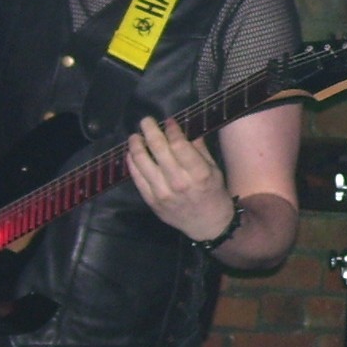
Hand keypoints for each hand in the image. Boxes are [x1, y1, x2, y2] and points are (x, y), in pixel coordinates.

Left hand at [125, 115, 237, 242]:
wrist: (208, 226)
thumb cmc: (214, 194)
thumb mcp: (214, 170)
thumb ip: (199, 150)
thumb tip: (186, 129)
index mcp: (199, 174)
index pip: (179, 145)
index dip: (171, 129)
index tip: (168, 120)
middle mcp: (179, 183)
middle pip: (158, 150)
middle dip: (150, 130)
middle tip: (146, 120)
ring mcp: (162, 193)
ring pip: (142, 162)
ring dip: (136, 145)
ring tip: (135, 136)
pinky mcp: (151, 201)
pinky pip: (137, 178)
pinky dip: (132, 163)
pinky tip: (131, 154)